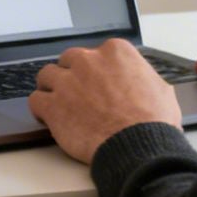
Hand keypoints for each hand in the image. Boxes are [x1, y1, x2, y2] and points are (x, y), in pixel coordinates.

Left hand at [29, 39, 181, 163]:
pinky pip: (36, 100)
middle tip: (77, 92)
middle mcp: (88, 61)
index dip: (96, 70)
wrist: (138, 145)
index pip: (97, 53)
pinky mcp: (53, 105)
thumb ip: (142, 77)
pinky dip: (40, 108)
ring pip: (47, 75)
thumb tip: (142, 81)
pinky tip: (46, 116)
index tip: (97, 81)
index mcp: (116, 52)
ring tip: (58, 102)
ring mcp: (68, 82)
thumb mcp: (160, 88)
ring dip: (52, 88)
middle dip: (72, 75)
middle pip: (69, 60)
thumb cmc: (153, 121)